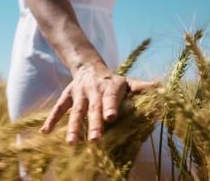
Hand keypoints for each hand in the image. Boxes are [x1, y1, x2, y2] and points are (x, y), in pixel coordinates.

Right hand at [40, 62, 156, 143]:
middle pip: (93, 108)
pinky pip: (58, 108)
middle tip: (95, 140)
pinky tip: (45, 132)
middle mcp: (93, 90)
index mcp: (110, 87)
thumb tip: (163, 87)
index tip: (111, 117)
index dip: (110, 106)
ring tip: (73, 143)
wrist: (88, 66)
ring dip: (73, 127)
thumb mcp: (128, 81)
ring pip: (75, 111)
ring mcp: (78, 94)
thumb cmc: (112, 80)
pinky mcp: (67, 96)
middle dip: (94, 124)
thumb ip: (142, 87)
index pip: (110, 97)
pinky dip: (51, 120)